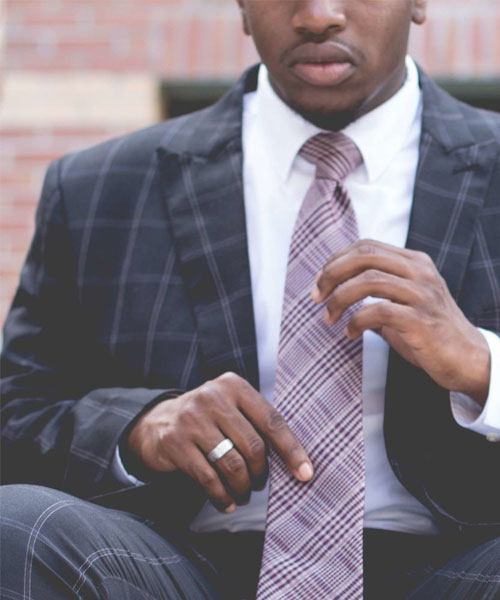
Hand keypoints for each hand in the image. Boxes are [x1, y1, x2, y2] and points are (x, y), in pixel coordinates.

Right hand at [128, 372, 312, 512]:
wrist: (158, 421)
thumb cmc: (210, 418)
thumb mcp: (232, 408)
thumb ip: (257, 423)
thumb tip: (297, 461)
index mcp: (234, 386)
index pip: (271, 420)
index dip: (291, 450)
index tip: (305, 474)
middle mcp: (213, 397)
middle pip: (253, 447)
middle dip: (261, 474)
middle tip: (258, 485)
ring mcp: (192, 419)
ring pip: (232, 465)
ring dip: (242, 488)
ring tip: (243, 495)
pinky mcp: (175, 442)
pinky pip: (208, 478)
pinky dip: (222, 497)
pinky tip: (226, 503)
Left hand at [312, 240, 490, 404]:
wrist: (467, 359)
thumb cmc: (428, 332)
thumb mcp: (402, 302)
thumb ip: (376, 291)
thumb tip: (334, 289)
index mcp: (414, 262)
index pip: (366, 246)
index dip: (336, 260)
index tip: (320, 281)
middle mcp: (420, 272)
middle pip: (364, 256)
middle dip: (332, 274)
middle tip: (316, 295)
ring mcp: (423, 294)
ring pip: (368, 281)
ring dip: (339, 299)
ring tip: (329, 317)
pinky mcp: (421, 320)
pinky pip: (378, 312)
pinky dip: (356, 322)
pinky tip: (350, 333)